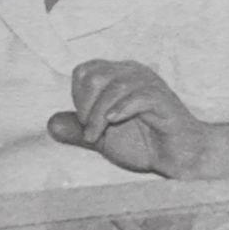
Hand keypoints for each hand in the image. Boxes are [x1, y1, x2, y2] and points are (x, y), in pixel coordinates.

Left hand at [46, 59, 209, 177]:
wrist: (178, 158)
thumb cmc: (145, 143)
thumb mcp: (104, 139)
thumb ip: (78, 131)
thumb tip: (50, 123)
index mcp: (118, 76)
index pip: (84, 71)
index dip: (78, 97)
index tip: (85, 123)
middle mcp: (133, 73)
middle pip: (94, 74)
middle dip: (85, 106)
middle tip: (91, 132)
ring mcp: (149, 84)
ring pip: (113, 85)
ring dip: (98, 115)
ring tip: (96, 137)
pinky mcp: (162, 99)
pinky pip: (138, 95)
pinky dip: (120, 109)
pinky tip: (113, 122)